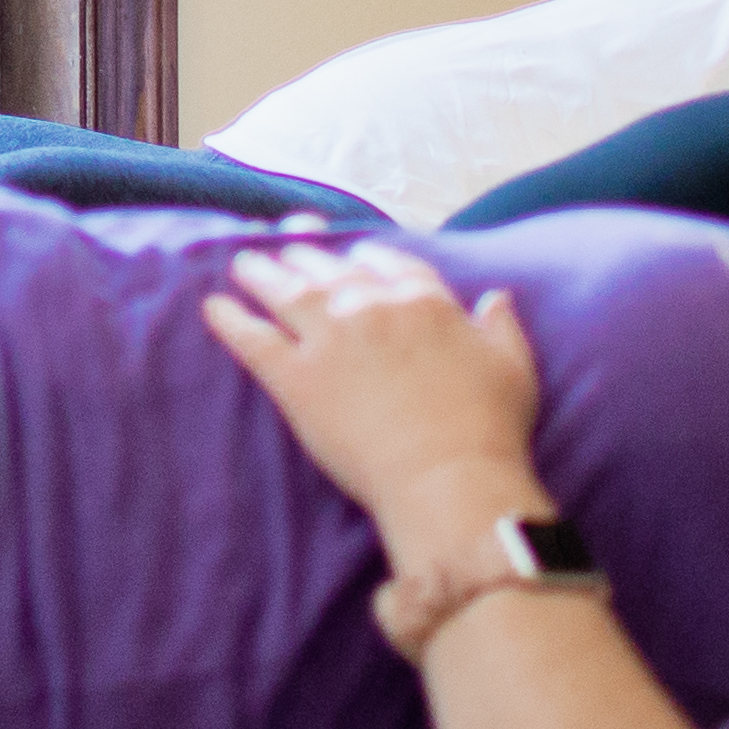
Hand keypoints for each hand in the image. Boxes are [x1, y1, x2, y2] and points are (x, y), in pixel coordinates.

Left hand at [198, 239, 544, 550]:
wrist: (450, 479)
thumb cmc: (491, 431)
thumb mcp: (515, 368)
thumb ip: (502, 327)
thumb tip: (496, 296)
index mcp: (424, 301)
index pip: (387, 263)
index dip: (365, 255)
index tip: (352, 251)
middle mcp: (372, 306)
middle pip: (330, 268)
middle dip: (305, 256)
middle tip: (285, 249)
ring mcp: (331, 339)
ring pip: (286, 291)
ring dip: (261, 273)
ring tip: (243, 264)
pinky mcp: (297, 379)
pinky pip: (253, 339)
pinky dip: (230, 320)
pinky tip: (213, 307)